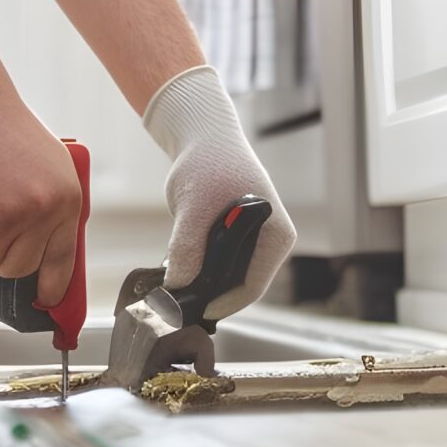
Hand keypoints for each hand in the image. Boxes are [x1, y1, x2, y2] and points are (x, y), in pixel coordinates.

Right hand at [0, 106, 85, 308]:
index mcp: (67, 202)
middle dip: (8, 257)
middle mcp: (42, 212)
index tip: (48, 301)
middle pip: (22, 267)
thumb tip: (45, 260)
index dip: (54, 287)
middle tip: (0, 229)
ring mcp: (9, 215)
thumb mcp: (54, 172)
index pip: (63, 260)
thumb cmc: (13, 139)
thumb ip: (54, 214)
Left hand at [146, 66, 295, 321]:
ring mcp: (256, 241)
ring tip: (171, 284)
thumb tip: (176, 291)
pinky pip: (220, 265)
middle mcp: (271, 243)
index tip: (185, 311)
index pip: (251, 288)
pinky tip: (177, 266)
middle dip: (208, 295)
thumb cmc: (206, 164)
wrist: (203, 135)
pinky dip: (200, 269)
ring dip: (202, 282)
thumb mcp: (193, 210)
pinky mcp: (238, 238)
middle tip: (172, 301)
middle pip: (240, 286)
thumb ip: (186, 251)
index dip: (218, 304)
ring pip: (228, 278)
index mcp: (276, 237)